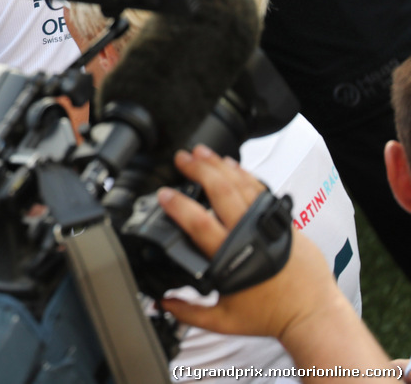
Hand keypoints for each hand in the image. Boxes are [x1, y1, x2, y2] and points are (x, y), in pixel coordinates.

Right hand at [156, 145, 339, 339]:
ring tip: (202, 152)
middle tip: (181, 158)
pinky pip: (261, 191)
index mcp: (230, 259)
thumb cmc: (271, 316)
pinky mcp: (283, 222)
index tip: (163, 194)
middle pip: (221, 192)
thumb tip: (161, 303)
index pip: (199, 223)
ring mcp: (268, 226)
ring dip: (219, 166)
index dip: (179, 206)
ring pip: (242, 186)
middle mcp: (250, 236)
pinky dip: (245, 175)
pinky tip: (232, 166)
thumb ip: (189, 312)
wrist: (313, 314)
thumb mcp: (224, 321)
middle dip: (198, 171)